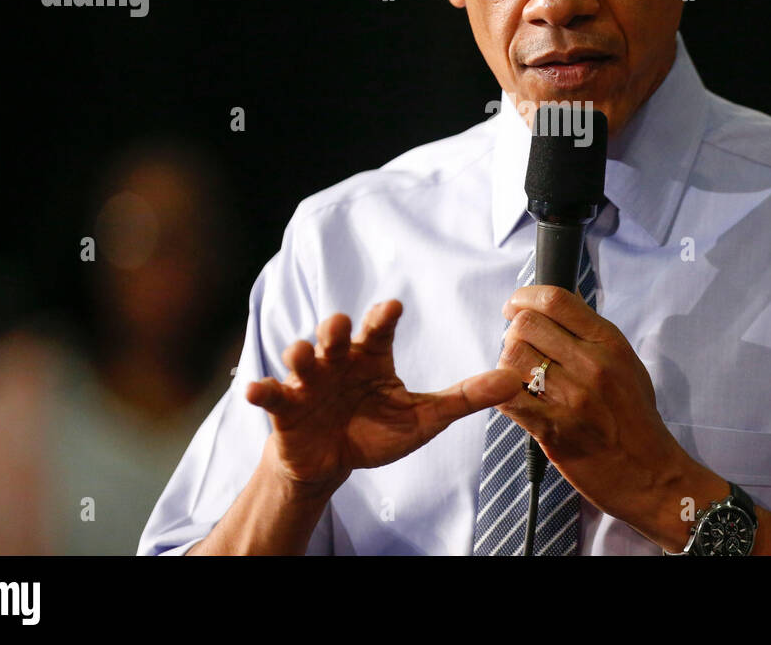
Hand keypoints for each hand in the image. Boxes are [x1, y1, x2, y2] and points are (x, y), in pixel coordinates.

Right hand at [246, 299, 516, 494]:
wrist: (333, 461)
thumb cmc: (376, 430)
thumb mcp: (425, 417)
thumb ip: (466, 397)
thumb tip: (514, 379)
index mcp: (372, 356)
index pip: (379, 328)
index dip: (383, 316)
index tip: (392, 309)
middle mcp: (339, 360)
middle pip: (336, 332)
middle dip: (337, 327)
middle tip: (343, 328)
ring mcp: (310, 381)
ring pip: (302, 355)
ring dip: (301, 352)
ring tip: (303, 355)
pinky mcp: (285, 406)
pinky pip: (271, 393)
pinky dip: (261, 389)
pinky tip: (256, 390)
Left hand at [496, 285, 714, 539]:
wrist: (650, 474)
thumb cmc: (635, 418)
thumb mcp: (627, 363)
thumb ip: (593, 332)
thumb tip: (562, 299)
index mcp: (610, 343)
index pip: (556, 299)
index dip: (525, 296)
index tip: (515, 306)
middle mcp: (592, 365)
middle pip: (526, 325)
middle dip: (514, 333)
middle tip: (520, 348)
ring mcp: (572, 398)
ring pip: (511, 357)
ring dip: (507, 364)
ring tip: (520, 376)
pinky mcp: (553, 430)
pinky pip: (508, 398)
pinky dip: (504, 395)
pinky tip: (517, 399)